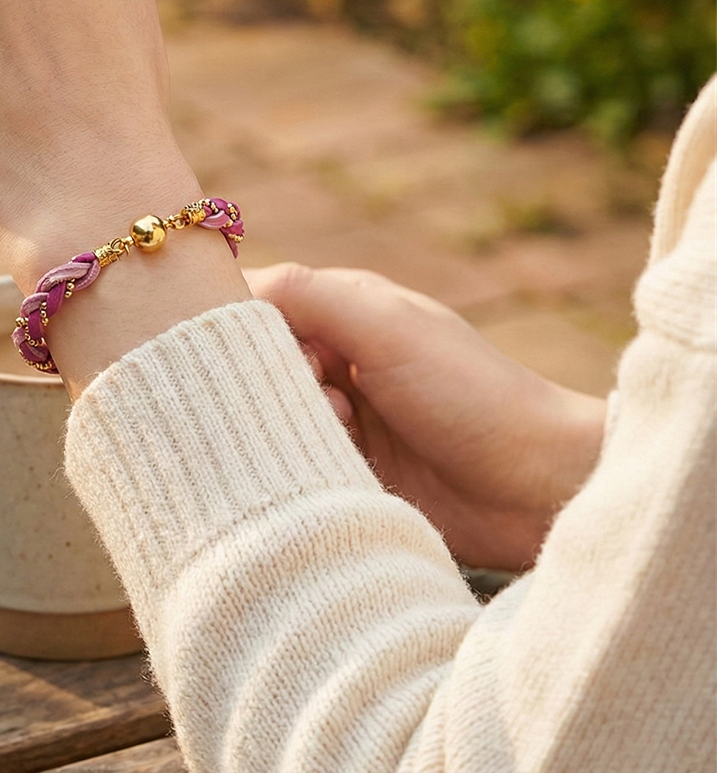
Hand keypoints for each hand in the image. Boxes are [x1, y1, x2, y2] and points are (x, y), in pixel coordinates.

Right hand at [246, 264, 606, 570]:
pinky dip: (304, 463)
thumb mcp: (386, 326)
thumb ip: (308, 294)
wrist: (537, 487)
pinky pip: (296, 461)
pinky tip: (340, 468)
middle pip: (261, 363)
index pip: (261, 304)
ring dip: (294, 425)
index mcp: (347, 309)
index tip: (269, 353)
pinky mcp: (349, 470)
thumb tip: (236, 285)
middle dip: (274, 382)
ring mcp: (345, 416)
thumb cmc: (469, 392)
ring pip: (273, 415)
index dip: (249, 327)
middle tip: (325, 397)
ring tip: (346, 433)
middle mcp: (341, 358)